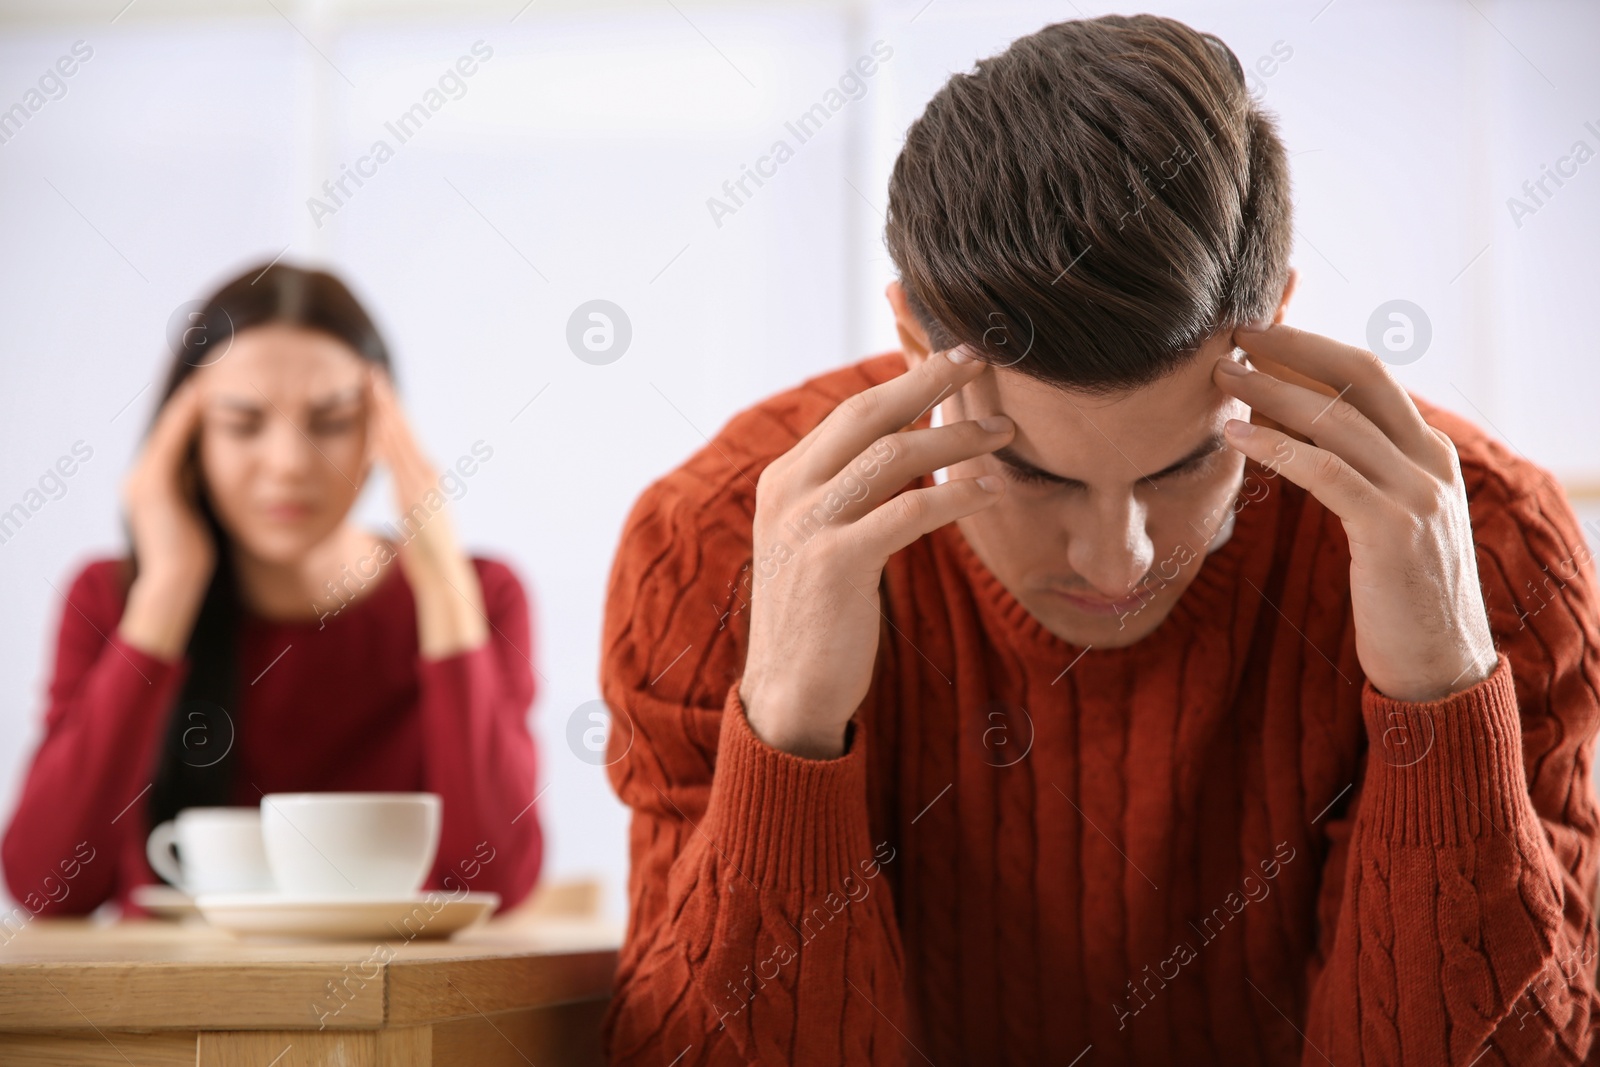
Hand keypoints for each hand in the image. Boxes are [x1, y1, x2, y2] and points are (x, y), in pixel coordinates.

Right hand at [118, 378, 215, 658]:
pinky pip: (174, 441)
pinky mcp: (152, 486)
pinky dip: (188, 417)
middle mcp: (140, 478)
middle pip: (172, 429)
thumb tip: (234, 478)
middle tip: (214, 371)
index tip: (219, 389)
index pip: (177, 441)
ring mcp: (142, 480)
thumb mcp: (204, 519)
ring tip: (211, 375)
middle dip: (192, 401)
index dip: (196, 415)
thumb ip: (207, 495)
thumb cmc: (197, 562)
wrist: (177, 588)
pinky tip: (207, 396)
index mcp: (152, 486)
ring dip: (190, 401)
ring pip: (171, 429)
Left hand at [365, 368, 486, 656]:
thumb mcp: (418, 521)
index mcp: (427, 478)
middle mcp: (428, 476)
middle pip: (404, 430)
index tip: (377, 389)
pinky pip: (398, 466)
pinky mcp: (417, 498)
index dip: (390, 411)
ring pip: (401, 441)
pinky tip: (375, 427)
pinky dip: (387, 444)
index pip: (405, 437)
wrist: (445, 577)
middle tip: (372, 371)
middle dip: (387, 400)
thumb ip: (412, 501)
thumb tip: (405, 494)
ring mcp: (424, 486)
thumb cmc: (429, 555)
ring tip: (371, 387)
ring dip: (385, 413)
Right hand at [739, 347, 1014, 757]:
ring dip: (955, 437)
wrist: (788, 693)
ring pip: (892, 455)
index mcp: (783, 480)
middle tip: (978, 359)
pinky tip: (990, 489)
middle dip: (926, 380)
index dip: (903, 383)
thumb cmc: (817, 618)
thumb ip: (842, 495)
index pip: (849, 414)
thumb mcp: (815, 541)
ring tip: (1002, 433)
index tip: (949, 360)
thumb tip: (896, 453)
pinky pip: (909, 511)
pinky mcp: (836, 562)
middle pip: (866, 414)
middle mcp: (789, 492)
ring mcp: (808, 525)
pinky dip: (956, 494)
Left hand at [1215, 323, 1496, 702]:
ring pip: (1338, 418)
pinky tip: (1235, 436)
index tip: (1258, 334)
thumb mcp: (1378, 517)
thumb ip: (1348, 468)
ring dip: (1272, 390)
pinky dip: (1277, 446)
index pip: (1369, 376)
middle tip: (1236, 333)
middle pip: (1360, 375)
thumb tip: (1282, 419)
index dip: (1311, 348)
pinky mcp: (1392, 531)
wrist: (1439, 668)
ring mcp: (1417, 493)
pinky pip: (1327, 472)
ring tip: (1222, 376)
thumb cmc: (1396, 594)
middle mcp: (1431, 461)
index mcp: (1429, 451)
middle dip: (1295, 348)